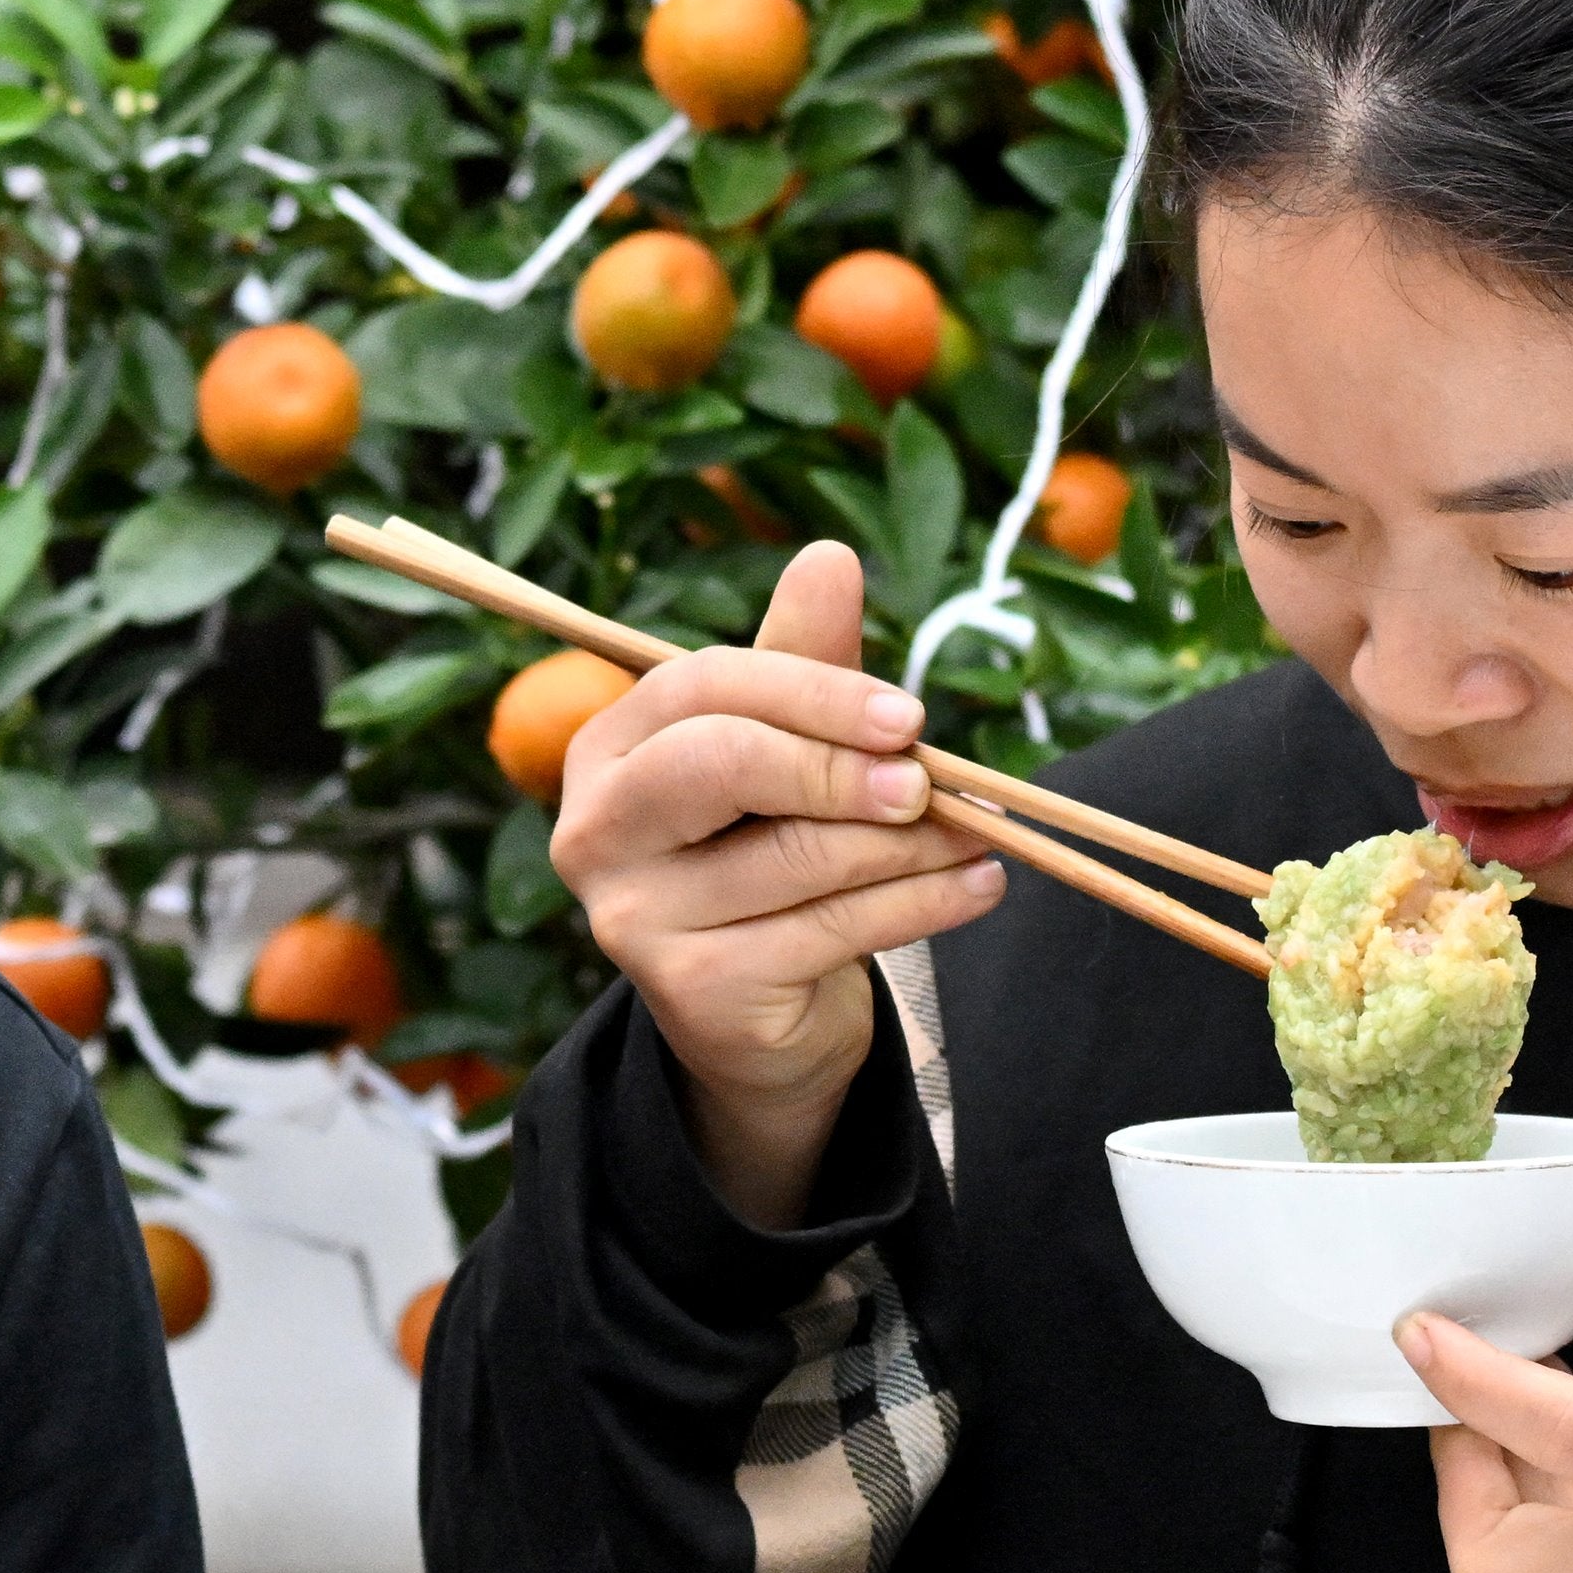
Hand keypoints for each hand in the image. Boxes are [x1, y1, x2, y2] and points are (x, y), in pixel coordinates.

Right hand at [550, 538, 1004, 1224]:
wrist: (757, 1015)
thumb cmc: (767, 852)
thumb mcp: (786, 751)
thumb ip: (804, 664)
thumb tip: (829, 557)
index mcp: (609, 748)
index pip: (702, 689)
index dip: (811, 692)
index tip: (908, 717)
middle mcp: (595, 830)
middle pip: (719, 763)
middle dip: (837, 765)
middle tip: (924, 780)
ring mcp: (633, 917)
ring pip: (794, 855)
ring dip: (909, 843)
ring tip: (978, 833)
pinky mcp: (692, 990)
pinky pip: (828, 930)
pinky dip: (921, 904)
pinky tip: (976, 884)